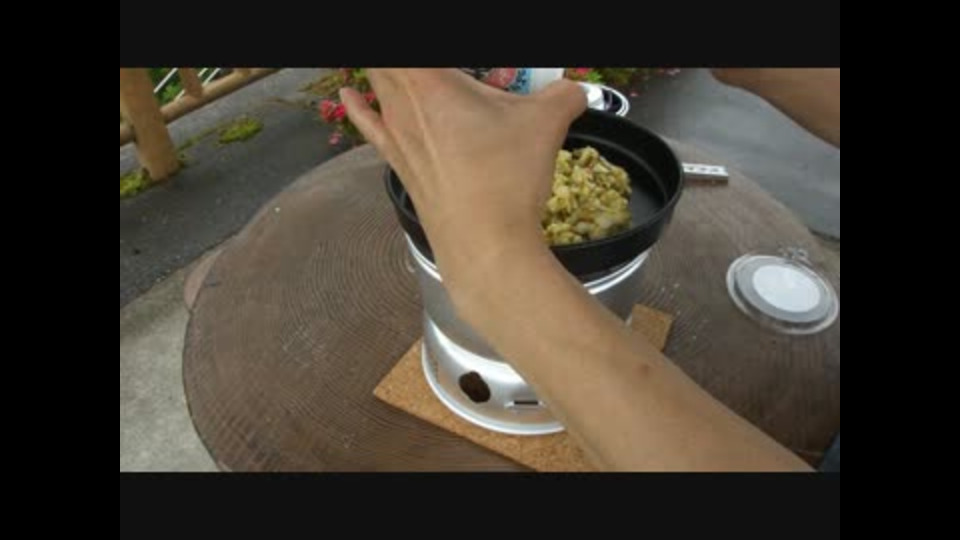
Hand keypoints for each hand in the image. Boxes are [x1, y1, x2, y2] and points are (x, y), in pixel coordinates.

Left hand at [340, 69, 585, 292]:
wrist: (485, 245)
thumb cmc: (507, 178)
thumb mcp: (547, 123)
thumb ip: (564, 94)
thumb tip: (573, 91)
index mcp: (428, 81)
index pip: (405, 51)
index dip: (415, 48)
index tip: (458, 70)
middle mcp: (401, 104)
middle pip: (388, 65)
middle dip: (412, 64)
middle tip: (452, 78)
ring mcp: (395, 136)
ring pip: (378, 85)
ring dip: (392, 73)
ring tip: (416, 77)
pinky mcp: (398, 163)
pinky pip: (369, 124)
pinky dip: (360, 105)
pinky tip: (351, 95)